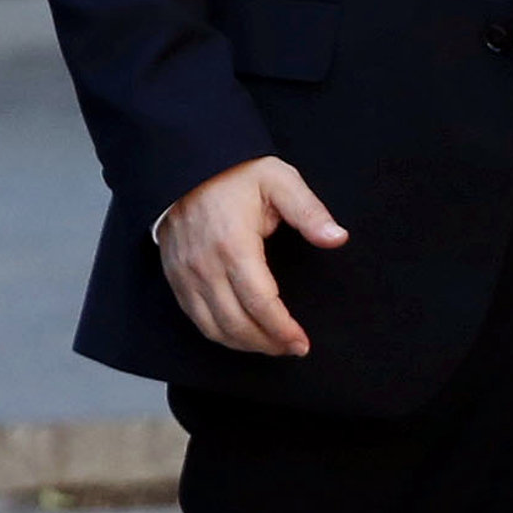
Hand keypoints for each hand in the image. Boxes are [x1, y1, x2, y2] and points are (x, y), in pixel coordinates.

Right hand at [155, 154, 347, 358]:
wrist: (186, 164)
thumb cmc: (235, 174)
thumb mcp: (279, 181)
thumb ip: (310, 212)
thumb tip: (337, 238)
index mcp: (234, 244)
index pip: (260, 303)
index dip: (282, 330)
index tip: (301, 342)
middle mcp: (205, 265)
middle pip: (237, 323)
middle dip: (268, 343)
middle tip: (292, 347)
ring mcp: (185, 273)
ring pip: (214, 327)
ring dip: (244, 344)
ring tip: (270, 345)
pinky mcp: (175, 276)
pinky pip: (195, 318)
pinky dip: (219, 334)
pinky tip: (240, 333)